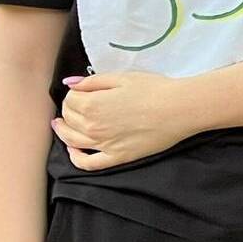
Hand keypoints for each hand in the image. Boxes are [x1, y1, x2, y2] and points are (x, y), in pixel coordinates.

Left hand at [52, 73, 194, 168]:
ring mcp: (104, 144)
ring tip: (62, 126)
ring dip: (64, 132)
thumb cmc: (155, 89)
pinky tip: (74, 151)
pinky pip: (89, 164)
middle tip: (77, 104)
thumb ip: (93, 81)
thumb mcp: (122, 77)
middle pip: (68, 119)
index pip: (69, 100)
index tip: (81, 91)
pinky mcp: (118, 157)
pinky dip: (76, 158)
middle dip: (68, 110)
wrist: (180, 109)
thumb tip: (70, 84)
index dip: (73, 94)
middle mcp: (93, 127)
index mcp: (92, 105)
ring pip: (72, 141)